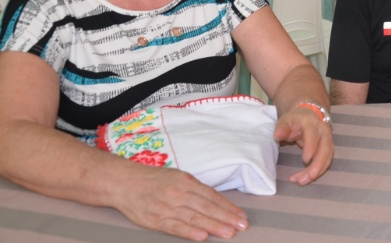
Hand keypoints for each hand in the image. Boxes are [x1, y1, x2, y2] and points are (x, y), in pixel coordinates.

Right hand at [115, 166, 247, 240]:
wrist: (124, 183)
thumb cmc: (153, 180)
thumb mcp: (177, 178)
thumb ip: (195, 190)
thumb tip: (217, 202)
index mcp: (186, 182)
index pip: (212, 196)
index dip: (228, 207)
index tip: (241, 216)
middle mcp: (178, 193)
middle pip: (206, 207)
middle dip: (226, 217)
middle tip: (241, 226)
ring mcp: (166, 207)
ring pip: (194, 218)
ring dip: (213, 226)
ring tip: (228, 232)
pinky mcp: (155, 219)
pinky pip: (175, 227)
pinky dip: (189, 232)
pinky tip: (202, 236)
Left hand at [274, 105, 334, 184]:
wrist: (308, 114)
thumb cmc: (295, 119)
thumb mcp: (286, 120)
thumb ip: (282, 128)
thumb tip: (278, 136)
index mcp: (312, 123)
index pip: (313, 135)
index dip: (311, 147)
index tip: (304, 160)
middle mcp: (323, 131)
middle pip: (325, 149)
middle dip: (317, 165)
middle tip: (305, 179)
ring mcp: (328, 140)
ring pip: (327, 158)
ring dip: (317, 172)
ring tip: (302, 181)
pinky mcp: (329, 148)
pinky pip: (326, 162)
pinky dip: (317, 172)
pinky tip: (305, 178)